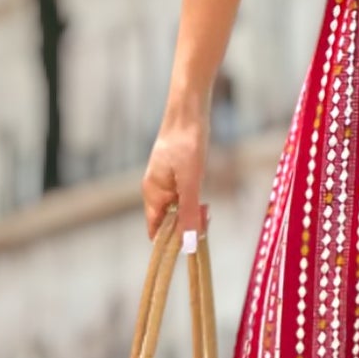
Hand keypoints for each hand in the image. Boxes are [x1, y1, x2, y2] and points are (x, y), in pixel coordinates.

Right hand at [142, 103, 209, 246]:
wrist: (189, 111)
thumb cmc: (187, 144)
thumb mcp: (191, 182)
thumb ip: (189, 212)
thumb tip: (187, 243)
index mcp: (152, 194)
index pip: (154, 230)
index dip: (170, 242)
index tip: (189, 245)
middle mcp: (154, 189)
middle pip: (167, 220)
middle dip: (186, 225)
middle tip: (205, 220)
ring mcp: (164, 181)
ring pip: (177, 208)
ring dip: (192, 212)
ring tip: (207, 209)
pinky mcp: (175, 172)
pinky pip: (182, 195)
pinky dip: (193, 200)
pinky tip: (204, 198)